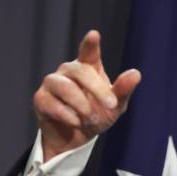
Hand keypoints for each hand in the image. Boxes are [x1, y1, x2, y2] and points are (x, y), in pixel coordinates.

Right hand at [33, 30, 140, 161]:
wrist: (76, 138)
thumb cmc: (97, 116)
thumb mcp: (115, 106)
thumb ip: (123, 90)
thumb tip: (136, 74)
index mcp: (87, 67)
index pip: (88, 52)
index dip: (90, 44)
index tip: (94, 36)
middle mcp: (67, 71)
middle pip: (80, 71)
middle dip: (98, 89)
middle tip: (111, 105)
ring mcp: (52, 83)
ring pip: (66, 88)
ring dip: (83, 106)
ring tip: (92, 119)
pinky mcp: (41, 99)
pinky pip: (54, 105)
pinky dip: (70, 117)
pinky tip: (77, 123)